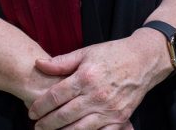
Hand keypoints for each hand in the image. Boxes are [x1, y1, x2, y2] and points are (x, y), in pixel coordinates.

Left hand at [28, 30, 168, 129]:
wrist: (144, 60)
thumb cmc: (113, 54)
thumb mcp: (86, 52)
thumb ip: (62, 62)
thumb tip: (39, 64)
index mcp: (86, 77)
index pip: (56, 96)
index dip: (40, 106)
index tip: (32, 111)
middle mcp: (96, 95)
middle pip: (64, 115)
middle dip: (46, 123)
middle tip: (36, 126)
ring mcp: (109, 109)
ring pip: (79, 128)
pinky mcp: (119, 118)